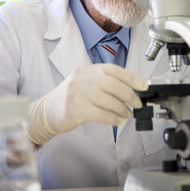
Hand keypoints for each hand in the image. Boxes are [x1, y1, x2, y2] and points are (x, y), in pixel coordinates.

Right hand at [27, 63, 147, 144]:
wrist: (47, 112)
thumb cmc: (70, 98)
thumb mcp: (85, 83)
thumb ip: (104, 83)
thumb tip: (130, 90)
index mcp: (87, 70)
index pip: (113, 69)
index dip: (131, 77)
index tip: (143, 86)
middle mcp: (82, 78)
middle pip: (112, 84)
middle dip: (129, 95)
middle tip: (137, 104)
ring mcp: (77, 93)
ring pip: (108, 100)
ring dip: (123, 109)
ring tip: (128, 114)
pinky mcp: (74, 110)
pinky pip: (101, 114)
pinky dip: (113, 118)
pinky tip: (118, 121)